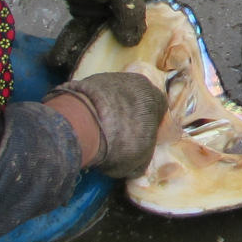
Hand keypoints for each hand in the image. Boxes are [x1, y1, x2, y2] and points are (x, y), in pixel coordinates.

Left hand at [25, 0, 161, 46]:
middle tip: (118, 63)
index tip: (151, 50)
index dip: (156, 29)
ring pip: (106, 30)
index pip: (156, 11)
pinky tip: (61, 57)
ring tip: (84, 59)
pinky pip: (84, 29)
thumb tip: (132, 42)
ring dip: (96, 45)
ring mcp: (105, 3)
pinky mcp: (86, 9)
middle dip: (124, 43)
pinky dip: (74, 41)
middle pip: (131, 25)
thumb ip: (133, 16)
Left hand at [46, 72, 167, 178]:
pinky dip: (93, 106)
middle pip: (136, 102)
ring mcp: (113, 77)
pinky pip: (96, 95)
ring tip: (98, 129)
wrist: (84, 124)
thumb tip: (134, 164)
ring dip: (110, 109)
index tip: (136, 142)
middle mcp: (139, 82)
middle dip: (128, 116)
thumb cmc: (120, 144)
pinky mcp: (90, 78)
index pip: (156, 115)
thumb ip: (141, 159)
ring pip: (115, 96)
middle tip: (117, 135)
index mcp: (156, 99)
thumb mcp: (137, 163)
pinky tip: (86, 121)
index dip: (146, 130)